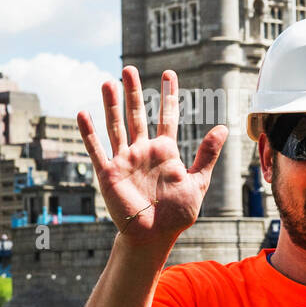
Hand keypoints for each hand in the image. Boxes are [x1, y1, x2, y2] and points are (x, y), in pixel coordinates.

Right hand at [77, 67, 226, 247]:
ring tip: (108, 83)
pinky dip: (89, 133)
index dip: (168, 95)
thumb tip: (222, 127)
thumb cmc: (177, 214)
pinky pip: (97, 150)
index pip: (166, 116)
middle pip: (136, 115)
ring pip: (116, 127)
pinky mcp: (109, 174)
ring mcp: (125, 160)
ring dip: (111, 105)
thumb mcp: (197, 182)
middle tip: (129, 69)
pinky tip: (83, 114)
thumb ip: (206, 155)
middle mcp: (143, 151)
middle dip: (133, 92)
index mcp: (165, 151)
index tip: (169, 73)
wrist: (154, 237)